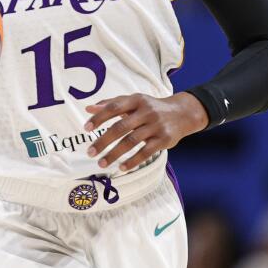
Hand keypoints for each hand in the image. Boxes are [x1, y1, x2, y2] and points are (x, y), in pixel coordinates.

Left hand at [83, 93, 208, 170]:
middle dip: (103, 141)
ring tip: (101, 163)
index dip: (99, 118)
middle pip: (121, 127)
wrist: (182, 113)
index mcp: (136, 100)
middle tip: (90, 152)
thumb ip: (111, 104)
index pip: (114, 107)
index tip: (86, 128)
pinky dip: (133, 161)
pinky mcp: (164, 140)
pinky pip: (146, 152)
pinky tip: (122, 167)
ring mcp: (156, 126)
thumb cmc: (150, 107)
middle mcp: (146, 112)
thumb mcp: (133, 102)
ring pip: (131, 141)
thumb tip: (88, 108)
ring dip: (114, 154)